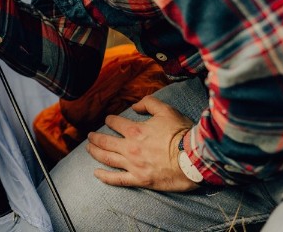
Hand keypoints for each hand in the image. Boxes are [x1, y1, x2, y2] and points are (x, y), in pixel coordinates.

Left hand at [85, 95, 199, 191]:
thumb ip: (149, 103)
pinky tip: (96, 173)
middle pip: (105, 141)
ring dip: (95, 152)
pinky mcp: (139, 179)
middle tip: (90, 136)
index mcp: (135, 131)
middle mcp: (130, 148)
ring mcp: (133, 165)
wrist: (194, 158)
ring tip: (89, 149)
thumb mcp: (167, 110)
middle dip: (95, 137)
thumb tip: (135, 106)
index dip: (110, 120)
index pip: (115, 123)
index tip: (108, 120)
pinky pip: (117, 179)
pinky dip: (105, 177)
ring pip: (107, 158)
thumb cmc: (181, 133)